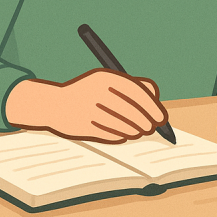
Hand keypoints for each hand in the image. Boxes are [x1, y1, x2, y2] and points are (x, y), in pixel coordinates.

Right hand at [5, 68, 167, 142]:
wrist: (55, 105)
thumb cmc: (90, 91)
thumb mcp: (109, 80)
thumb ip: (135, 85)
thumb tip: (157, 100)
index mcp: (106, 78)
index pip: (137, 94)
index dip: (152, 108)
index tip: (161, 118)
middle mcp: (97, 94)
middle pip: (132, 113)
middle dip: (147, 123)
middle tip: (152, 128)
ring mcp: (90, 111)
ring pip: (124, 127)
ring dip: (136, 132)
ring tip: (139, 132)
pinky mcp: (85, 128)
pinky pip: (112, 136)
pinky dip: (122, 137)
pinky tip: (123, 134)